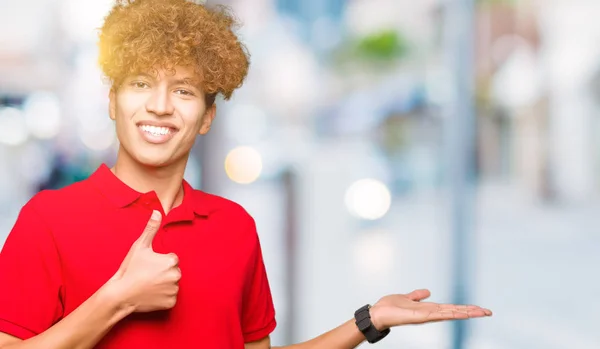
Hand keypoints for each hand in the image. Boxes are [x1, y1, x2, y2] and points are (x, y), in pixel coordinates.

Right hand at [110, 210, 180, 311]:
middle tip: (147, 275)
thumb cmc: (130, 269)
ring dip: (163, 284)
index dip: (159, 261)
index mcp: (171, 261)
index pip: (171, 258)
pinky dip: (163, 297)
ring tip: (148, 284)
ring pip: (172, 284)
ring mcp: (174, 290)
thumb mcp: (139, 246)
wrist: (120, 294)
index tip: (148, 266)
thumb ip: (151, 228)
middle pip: (173, 271)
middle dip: (163, 272)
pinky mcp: (171, 303)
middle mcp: (176, 275)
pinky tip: (151, 294)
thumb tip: (158, 211)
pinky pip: (170, 297)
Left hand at [369, 289, 491, 329]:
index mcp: (428, 309)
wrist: (378, 313)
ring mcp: (427, 316)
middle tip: (489, 311)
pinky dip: (451, 313)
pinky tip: (461, 313)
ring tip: (481, 312)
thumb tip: (427, 291)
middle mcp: (430, 314)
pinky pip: (438, 315)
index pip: (450, 308)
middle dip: (471, 312)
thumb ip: (417, 295)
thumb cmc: (390, 307)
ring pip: (451, 313)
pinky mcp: (420, 317)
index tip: (479, 308)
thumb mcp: (406, 298)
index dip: (464, 308)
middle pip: (455, 311)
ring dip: (466, 312)